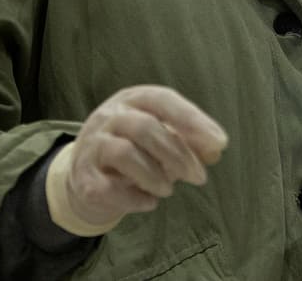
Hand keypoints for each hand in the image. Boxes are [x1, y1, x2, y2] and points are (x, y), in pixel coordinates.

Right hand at [46, 85, 227, 235]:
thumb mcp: (162, 136)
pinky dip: (134, 198)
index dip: (192, 119)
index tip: (219, 142)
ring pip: (125, 153)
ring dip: (155, 176)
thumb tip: (216, 149)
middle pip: (146, 128)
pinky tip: (148, 202)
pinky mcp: (83, 177)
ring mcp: (93, 145)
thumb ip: (190, 140)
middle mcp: (109, 116)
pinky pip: (108, 187)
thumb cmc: (135, 148)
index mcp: (133, 99)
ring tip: (168, 190)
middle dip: (178, 155)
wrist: (87, 173)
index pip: (163, 100)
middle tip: (199, 177)